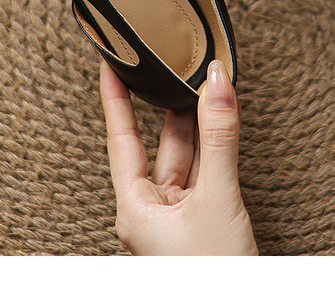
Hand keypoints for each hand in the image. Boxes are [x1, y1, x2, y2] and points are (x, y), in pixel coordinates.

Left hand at [100, 59, 257, 254]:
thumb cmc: (213, 273)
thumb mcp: (217, 197)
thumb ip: (219, 136)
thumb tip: (217, 82)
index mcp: (135, 207)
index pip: (121, 137)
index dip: (115, 96)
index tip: (109, 61)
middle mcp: (150, 211)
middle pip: (161, 145)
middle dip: (174, 105)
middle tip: (182, 63)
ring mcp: (176, 220)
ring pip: (188, 159)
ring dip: (202, 125)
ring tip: (212, 85)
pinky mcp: (201, 225)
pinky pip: (206, 176)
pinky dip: (217, 149)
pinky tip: (224, 124)